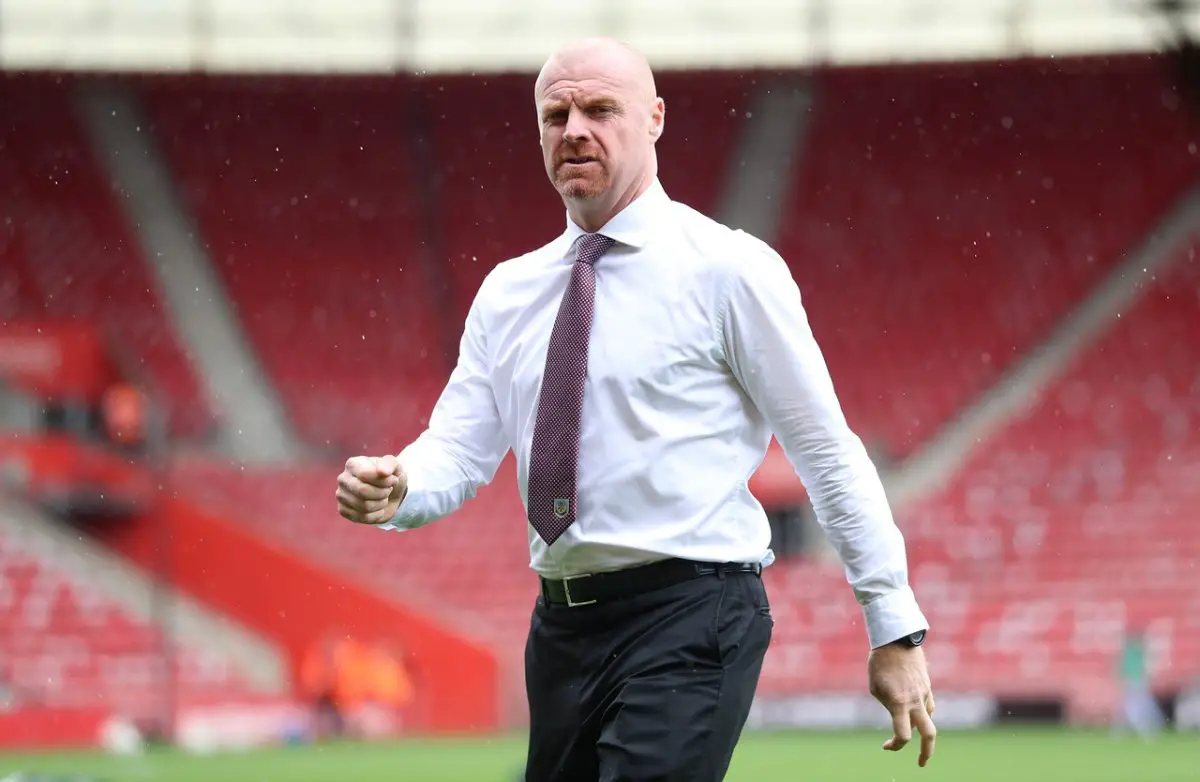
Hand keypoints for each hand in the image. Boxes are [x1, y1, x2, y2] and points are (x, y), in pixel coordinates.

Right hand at [336, 455, 407, 524]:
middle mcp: (343, 478)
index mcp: (353, 464)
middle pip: (362, 491)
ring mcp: (341, 495)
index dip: (383, 480)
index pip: (364, 474)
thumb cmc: (391, 476)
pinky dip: (376, 514)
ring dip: (381, 503)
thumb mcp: (395, 466)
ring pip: (364, 506)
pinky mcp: (343, 510)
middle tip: (389, 490)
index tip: (393, 480)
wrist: (391, 494)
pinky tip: (378, 508)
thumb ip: (389, 465)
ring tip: (383, 498)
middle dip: (382, 493)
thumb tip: (382, 472)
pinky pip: (362, 517)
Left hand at [868, 642, 935, 766]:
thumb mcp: (875, 688)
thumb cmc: (880, 663)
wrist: (897, 639)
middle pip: (929, 735)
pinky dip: (921, 713)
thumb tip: (899, 715)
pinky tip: (912, 710)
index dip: (894, 746)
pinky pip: (928, 705)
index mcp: (899, 703)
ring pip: (928, 719)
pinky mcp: (928, 686)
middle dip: (926, 752)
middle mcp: (916, 701)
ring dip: (920, 729)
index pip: (903, 735)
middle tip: (921, 763)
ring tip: (907, 728)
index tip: (885, 746)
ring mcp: (924, 693)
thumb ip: (888, 705)